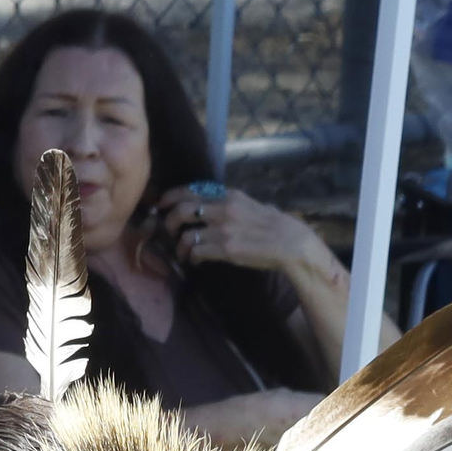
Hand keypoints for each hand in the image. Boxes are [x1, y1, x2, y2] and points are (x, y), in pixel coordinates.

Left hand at [164, 187, 330, 282]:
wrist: (290, 242)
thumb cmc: (273, 226)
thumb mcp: (250, 205)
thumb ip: (229, 204)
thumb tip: (212, 206)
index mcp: (229, 195)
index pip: (191, 189)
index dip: (170, 197)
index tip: (161, 205)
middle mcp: (224, 209)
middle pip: (182, 210)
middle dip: (169, 222)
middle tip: (169, 232)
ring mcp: (224, 229)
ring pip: (186, 235)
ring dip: (180, 246)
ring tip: (183, 253)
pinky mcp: (227, 249)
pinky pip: (197, 252)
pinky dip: (191, 257)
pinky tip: (195, 261)